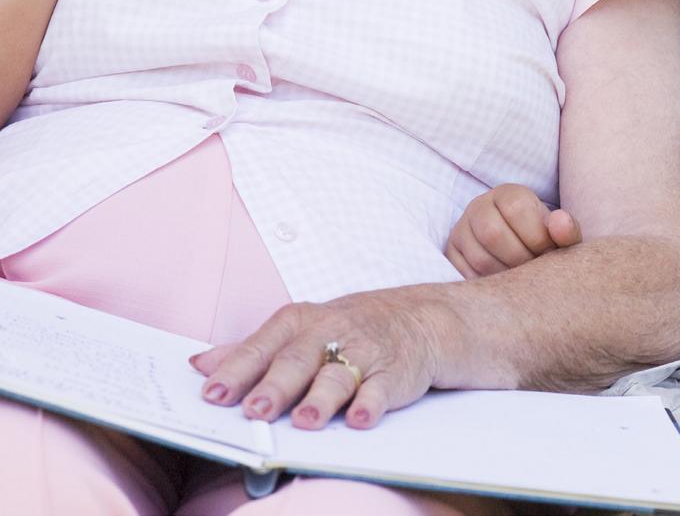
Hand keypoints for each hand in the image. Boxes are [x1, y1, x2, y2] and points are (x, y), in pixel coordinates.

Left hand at [190, 286, 450, 430]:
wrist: (419, 317)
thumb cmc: (346, 328)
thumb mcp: (299, 329)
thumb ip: (249, 350)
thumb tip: (199, 365)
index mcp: (300, 322)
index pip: (263, 346)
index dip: (237, 370)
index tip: (211, 394)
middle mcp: (329, 332)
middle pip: (298, 360)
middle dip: (275, 386)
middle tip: (254, 411)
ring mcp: (364, 351)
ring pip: (338, 374)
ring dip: (321, 398)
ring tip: (305, 422)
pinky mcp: (394, 371)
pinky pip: (382, 387)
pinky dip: (372, 403)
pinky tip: (361, 419)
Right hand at [445, 184, 581, 277]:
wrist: (524, 253)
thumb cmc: (544, 243)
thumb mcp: (560, 235)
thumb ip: (567, 230)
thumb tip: (561, 224)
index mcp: (508, 194)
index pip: (516, 207)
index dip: (536, 236)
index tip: (548, 253)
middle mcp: (479, 207)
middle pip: (492, 233)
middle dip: (519, 259)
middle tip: (534, 272)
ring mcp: (461, 230)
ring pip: (478, 258)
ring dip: (505, 276)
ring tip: (522, 282)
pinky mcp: (452, 254)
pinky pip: (464, 274)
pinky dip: (487, 286)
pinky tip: (504, 287)